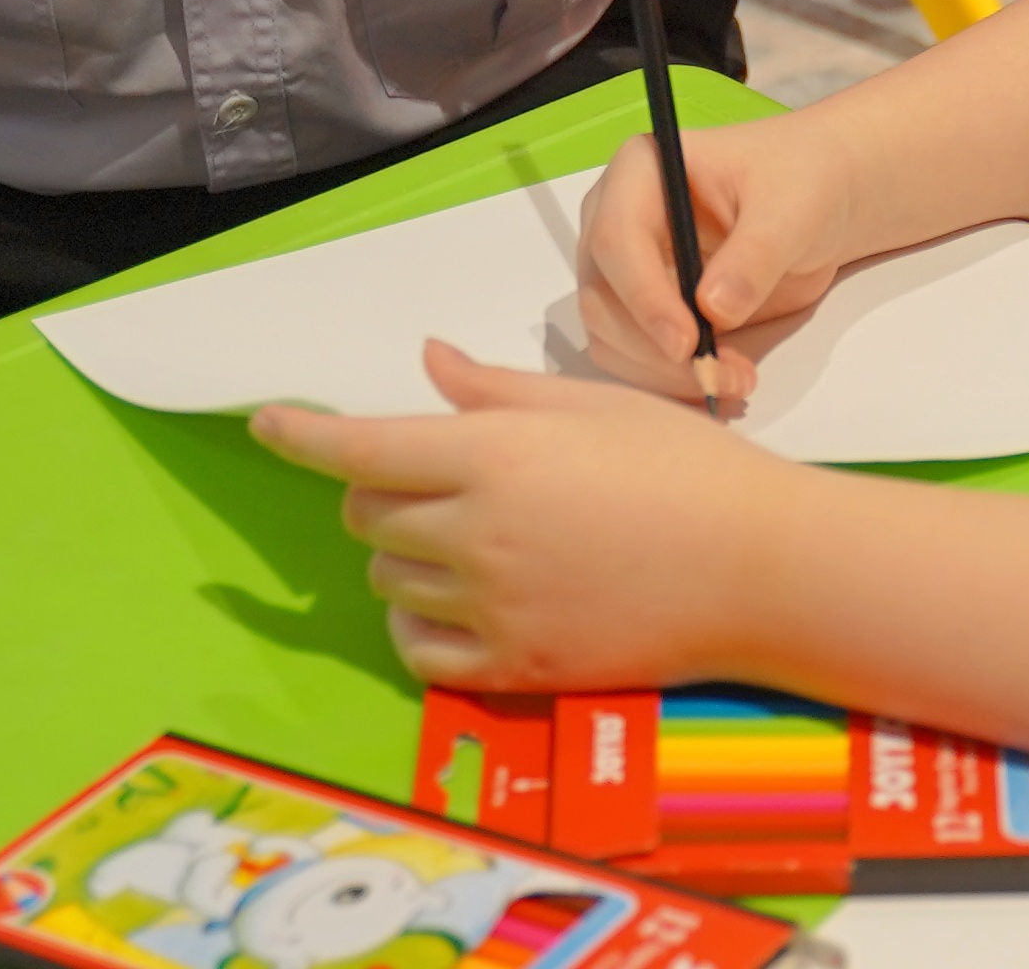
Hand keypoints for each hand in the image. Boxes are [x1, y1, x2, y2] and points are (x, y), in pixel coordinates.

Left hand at [250, 340, 804, 689]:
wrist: (760, 568)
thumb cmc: (685, 468)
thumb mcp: (591, 404)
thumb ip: (496, 390)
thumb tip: (429, 363)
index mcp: (494, 453)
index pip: (360, 446)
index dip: (301, 433)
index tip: (268, 422)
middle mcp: (477, 531)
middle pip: (368, 514)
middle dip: (383, 491)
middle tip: (442, 481)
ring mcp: (492, 605)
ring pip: (388, 582)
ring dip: (405, 558)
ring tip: (475, 541)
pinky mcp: (514, 666)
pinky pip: (418, 651)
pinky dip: (420, 626)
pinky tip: (460, 604)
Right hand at [576, 119, 859, 402]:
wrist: (820, 198)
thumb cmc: (802, 180)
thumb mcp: (792, 208)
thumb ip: (755, 255)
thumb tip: (714, 308)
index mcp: (641, 170)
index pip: (615, 239)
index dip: (644, 297)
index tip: (687, 343)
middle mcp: (616, 217)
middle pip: (602, 297)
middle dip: (654, 349)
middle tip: (718, 376)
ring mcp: (626, 266)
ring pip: (610, 336)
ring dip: (662, 374)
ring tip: (732, 379)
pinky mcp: (644, 307)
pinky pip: (633, 356)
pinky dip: (667, 380)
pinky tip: (719, 380)